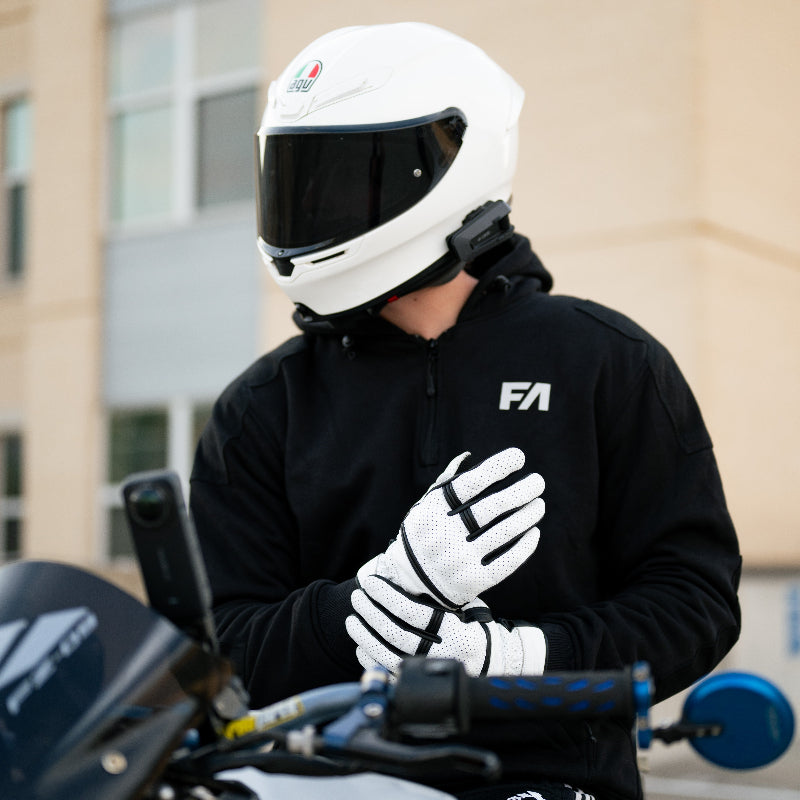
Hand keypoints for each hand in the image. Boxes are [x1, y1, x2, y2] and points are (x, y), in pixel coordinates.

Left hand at [346, 574, 546, 676]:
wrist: (492, 662)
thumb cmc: (474, 626)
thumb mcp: (465, 607)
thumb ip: (438, 598)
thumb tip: (404, 578)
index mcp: (455, 632)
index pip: (412, 612)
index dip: (387, 596)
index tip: (370, 583)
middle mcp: (442, 654)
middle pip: (396, 633)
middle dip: (371, 613)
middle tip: (357, 597)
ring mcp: (430, 672)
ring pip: (388, 655)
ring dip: (365, 636)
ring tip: (352, 619)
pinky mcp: (422, 683)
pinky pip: (389, 674)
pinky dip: (371, 659)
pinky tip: (360, 645)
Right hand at [358, 448, 543, 608]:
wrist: (409, 583)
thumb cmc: (424, 535)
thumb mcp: (424, 508)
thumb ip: (444, 483)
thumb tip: (468, 456)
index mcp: (431, 511)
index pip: (468, 484)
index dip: (495, 468)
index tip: (519, 457)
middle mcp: (444, 534)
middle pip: (490, 508)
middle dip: (520, 491)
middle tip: (538, 482)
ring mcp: (459, 560)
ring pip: (503, 533)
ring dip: (527, 516)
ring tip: (540, 504)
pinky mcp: (473, 582)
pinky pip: (507, 562)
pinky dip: (525, 546)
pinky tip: (534, 532)